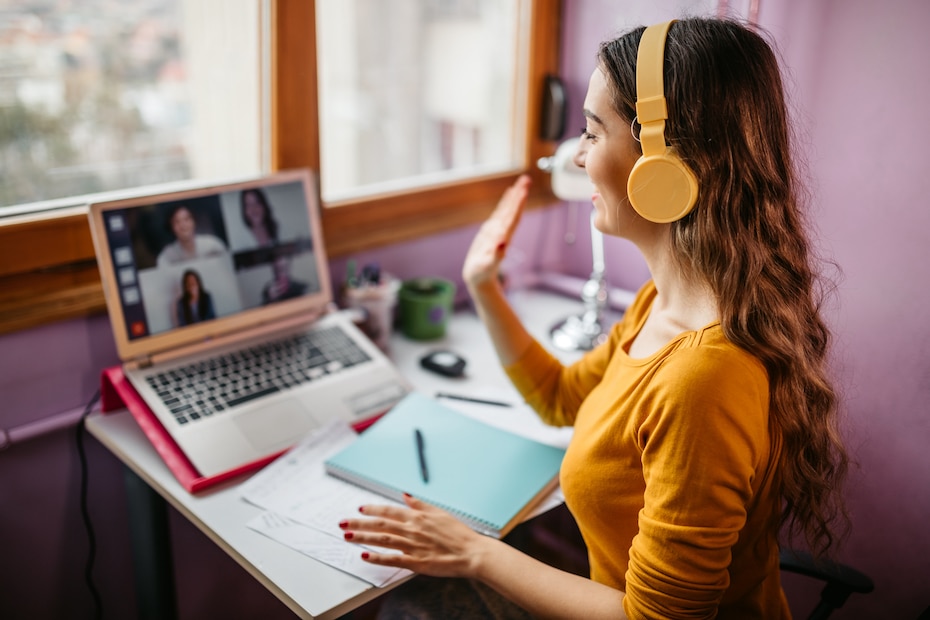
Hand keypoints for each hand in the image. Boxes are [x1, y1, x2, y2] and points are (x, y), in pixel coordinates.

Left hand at [339, 494, 488, 577]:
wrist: (472, 552)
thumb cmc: (458, 533)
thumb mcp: (439, 513)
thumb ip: (420, 504)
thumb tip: (405, 495)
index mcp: (418, 517)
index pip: (390, 511)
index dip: (373, 509)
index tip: (360, 508)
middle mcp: (413, 529)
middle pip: (380, 524)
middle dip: (359, 522)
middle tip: (342, 522)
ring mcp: (413, 546)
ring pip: (382, 540)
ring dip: (363, 537)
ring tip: (347, 536)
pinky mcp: (416, 562)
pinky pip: (393, 559)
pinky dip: (377, 557)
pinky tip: (364, 555)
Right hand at [462, 175, 531, 291]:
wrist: (479, 279)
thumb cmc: (481, 274)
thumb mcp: (487, 266)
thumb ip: (496, 256)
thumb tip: (503, 243)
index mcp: (502, 237)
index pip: (512, 218)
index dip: (517, 205)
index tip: (523, 191)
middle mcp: (502, 231)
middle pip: (513, 210)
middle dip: (519, 195)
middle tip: (525, 179)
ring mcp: (498, 230)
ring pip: (508, 209)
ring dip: (515, 196)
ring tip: (521, 182)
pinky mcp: (492, 231)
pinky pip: (500, 212)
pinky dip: (505, 202)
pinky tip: (508, 194)